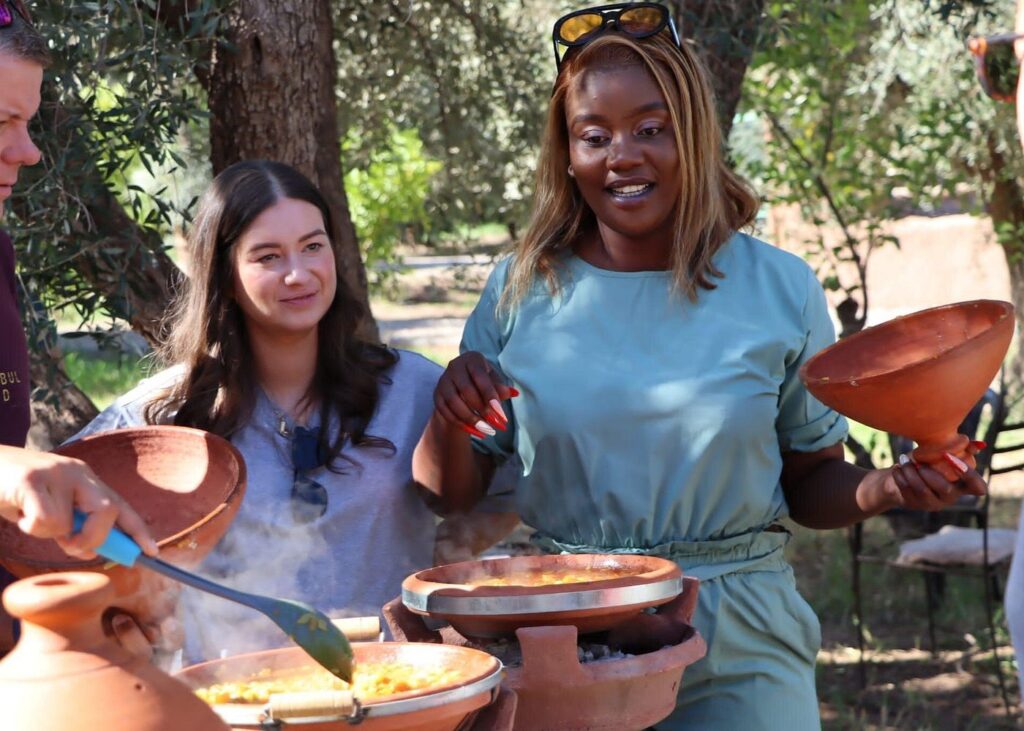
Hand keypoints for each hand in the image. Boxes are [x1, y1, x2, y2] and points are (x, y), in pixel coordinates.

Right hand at [0, 445, 158, 558]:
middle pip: (108, 510)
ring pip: (67, 523)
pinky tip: (17, 512)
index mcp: (86, 479)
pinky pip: (44, 520)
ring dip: (45, 532)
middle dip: (93, 538)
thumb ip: (71, 526)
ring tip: (26, 515)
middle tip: (69, 544)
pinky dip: (30, 527)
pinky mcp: (31, 479)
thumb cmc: (14, 492)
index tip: (152, 552)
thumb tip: (89, 552)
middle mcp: (77, 472)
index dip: (137, 529)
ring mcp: (55, 473)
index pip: (120, 505)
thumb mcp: (49, 509)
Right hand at [433, 351, 516, 437]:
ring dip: (471, 418)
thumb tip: (513, 393)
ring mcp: (443, 382)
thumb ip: (500, 387)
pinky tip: (475, 432)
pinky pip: (445, 412)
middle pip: (466, 389)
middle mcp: (454, 367)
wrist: (461, 382)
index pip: (480, 377)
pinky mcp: (437, 396)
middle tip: (496, 425)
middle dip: (482, 409)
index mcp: (471, 359)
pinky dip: (460, 423)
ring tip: (486, 431)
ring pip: (454, 402)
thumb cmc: (482, 380)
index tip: (500, 413)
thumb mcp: (494, 380)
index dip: (490, 395)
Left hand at [884, 446, 986, 511]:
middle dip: (929, 472)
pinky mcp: (915, 504)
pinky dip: (901, 476)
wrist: (900, 475)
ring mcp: (933, 503)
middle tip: (916, 460)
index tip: (951, 457)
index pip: (978, 487)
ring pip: (923, 490)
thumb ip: (958, 449)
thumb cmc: (926, 462)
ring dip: (911, 472)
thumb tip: (979, 444)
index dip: (970, 476)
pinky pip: (908, 491)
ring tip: (903, 460)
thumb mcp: (941, 454)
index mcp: (962, 485)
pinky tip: (897, 467)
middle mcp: (950, 497)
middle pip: (946, 489)